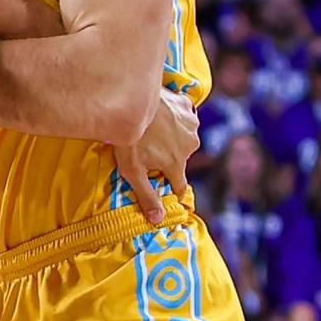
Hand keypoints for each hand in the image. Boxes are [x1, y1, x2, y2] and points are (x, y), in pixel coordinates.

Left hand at [114, 88, 199, 226]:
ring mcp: (191, 124)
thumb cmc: (129, 138)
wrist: (131, 101)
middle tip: (149, 149)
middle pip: (180, 158)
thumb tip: (158, 220)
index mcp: (176, 164)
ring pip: (183, 137)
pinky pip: (184, 116)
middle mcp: (189, 146)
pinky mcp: (187, 106)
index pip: (180, 185)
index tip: (171, 193)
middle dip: (168, 157)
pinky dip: (175, 117)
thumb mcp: (132, 171)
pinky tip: (160, 115)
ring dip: (173, 136)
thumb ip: (147, 196)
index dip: (174, 190)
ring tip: (153, 130)